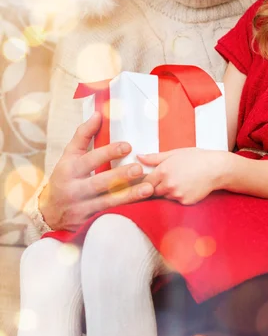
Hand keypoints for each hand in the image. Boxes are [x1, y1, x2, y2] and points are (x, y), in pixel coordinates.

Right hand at [40, 112, 153, 231]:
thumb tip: (98, 113)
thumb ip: (83, 135)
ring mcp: (81, 209)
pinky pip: (109, 216)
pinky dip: (126, 211)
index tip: (128, 146)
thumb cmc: (66, 177)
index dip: (108, 152)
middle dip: (120, 176)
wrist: (50, 213)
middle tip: (139, 168)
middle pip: (99, 183)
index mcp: (70, 170)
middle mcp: (74, 190)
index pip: (90, 160)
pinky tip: (142, 206)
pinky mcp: (89, 222)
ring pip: (108, 203)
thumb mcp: (70, 155)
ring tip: (148, 188)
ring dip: (130, 196)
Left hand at [138, 148, 225, 204]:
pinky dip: (179, 196)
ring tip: (180, 181)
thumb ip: (155, 157)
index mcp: (163, 171)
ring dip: (168, 192)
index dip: (146, 181)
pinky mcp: (185, 202)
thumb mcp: (175, 153)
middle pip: (153, 191)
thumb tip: (138, 157)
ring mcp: (177, 195)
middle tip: (169, 178)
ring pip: (165, 196)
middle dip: (157, 186)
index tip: (149, 179)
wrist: (216, 168)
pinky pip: (176, 201)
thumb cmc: (196, 158)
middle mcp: (168, 184)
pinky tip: (188, 186)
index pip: (145, 182)